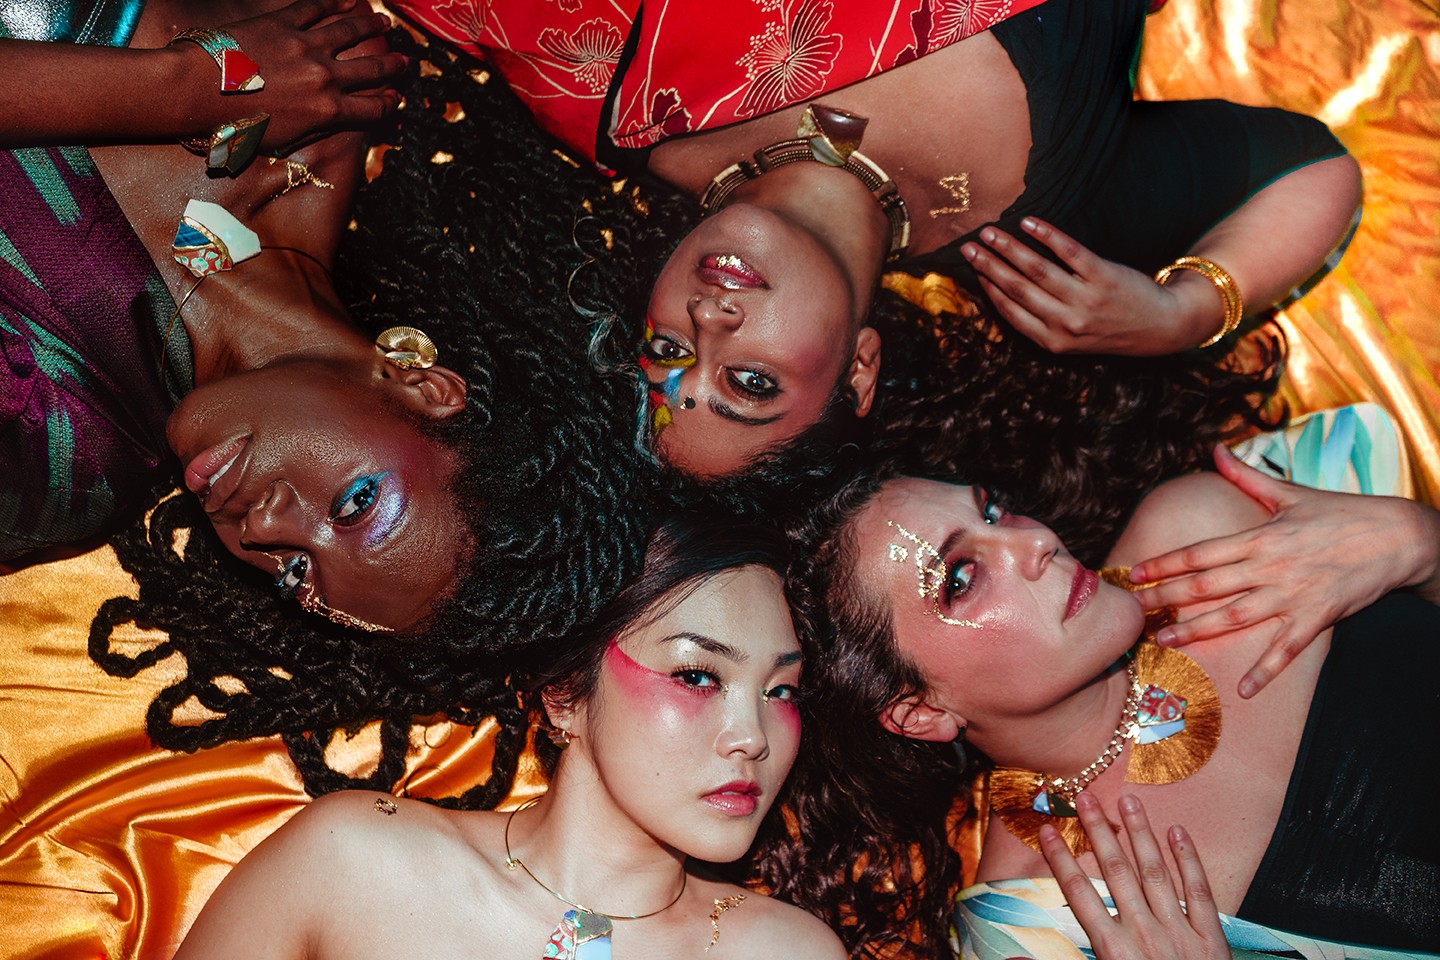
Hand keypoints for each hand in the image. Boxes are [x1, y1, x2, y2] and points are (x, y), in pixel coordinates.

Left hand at [190, 0, 405, 151]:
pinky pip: (318, 8)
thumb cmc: (236, 126)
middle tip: (404, 61)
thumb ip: (316, 131)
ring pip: (352, 32)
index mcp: (327, 112)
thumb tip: (337, 124)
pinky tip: (349, 0)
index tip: (397, 99)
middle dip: (392, 66)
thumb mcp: (284, 141)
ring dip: (371, 26)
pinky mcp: (284, 23)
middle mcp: (326, 77)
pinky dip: (337, 2)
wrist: (198, 92)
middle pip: (372, 69)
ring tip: (383, 22)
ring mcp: (307, 46)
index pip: (374, 109)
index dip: (390, 104)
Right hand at [960, 218, 1207, 355]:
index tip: (973, 267)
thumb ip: (1041, 323)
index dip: (988, 287)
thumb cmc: (1110, 330)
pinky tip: (1029, 223)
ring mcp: (1085, 300)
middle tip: (969, 246)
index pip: (1010, 310)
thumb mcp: (1072, 341)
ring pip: (1037, 270)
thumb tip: (1004, 293)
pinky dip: (1046, 236)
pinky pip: (1069, 252)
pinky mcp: (1104, 277)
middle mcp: (1066, 323)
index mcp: (1052, 341)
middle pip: (1017, 288)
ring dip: (1008, 248)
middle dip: (989, 265)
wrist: (1160, 327)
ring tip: (990, 232)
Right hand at [1039, 793, 1227, 959]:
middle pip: (1115, 872)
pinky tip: (1178, 831)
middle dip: (1098, 831)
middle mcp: (1143, 934)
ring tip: (1127, 798)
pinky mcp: (1211, 940)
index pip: (1078, 894)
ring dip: (1139, 833)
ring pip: (1154, 873)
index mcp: (1111, 950)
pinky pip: (1199, 892)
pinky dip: (1189, 860)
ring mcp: (1179, 934)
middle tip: (1085, 794)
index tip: (1049, 828)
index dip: (1061, 858)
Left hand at [1130, 444, 1439, 697]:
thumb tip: (1216, 450)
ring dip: (1197, 631)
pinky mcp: (1318, 617)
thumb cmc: (1342, 513)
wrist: (1400, 537)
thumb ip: (1247, 477)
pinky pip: (1287, 649)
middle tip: (1131, 610)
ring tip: (1164, 640)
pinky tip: (1243, 689)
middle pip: (1206, 586)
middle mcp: (1270, 566)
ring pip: (1234, 617)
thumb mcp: (1291, 493)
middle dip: (1166, 598)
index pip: (1200, 552)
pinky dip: (1266, 670)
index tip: (1134, 573)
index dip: (1164, 563)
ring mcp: (1292, 594)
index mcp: (1260, 536)